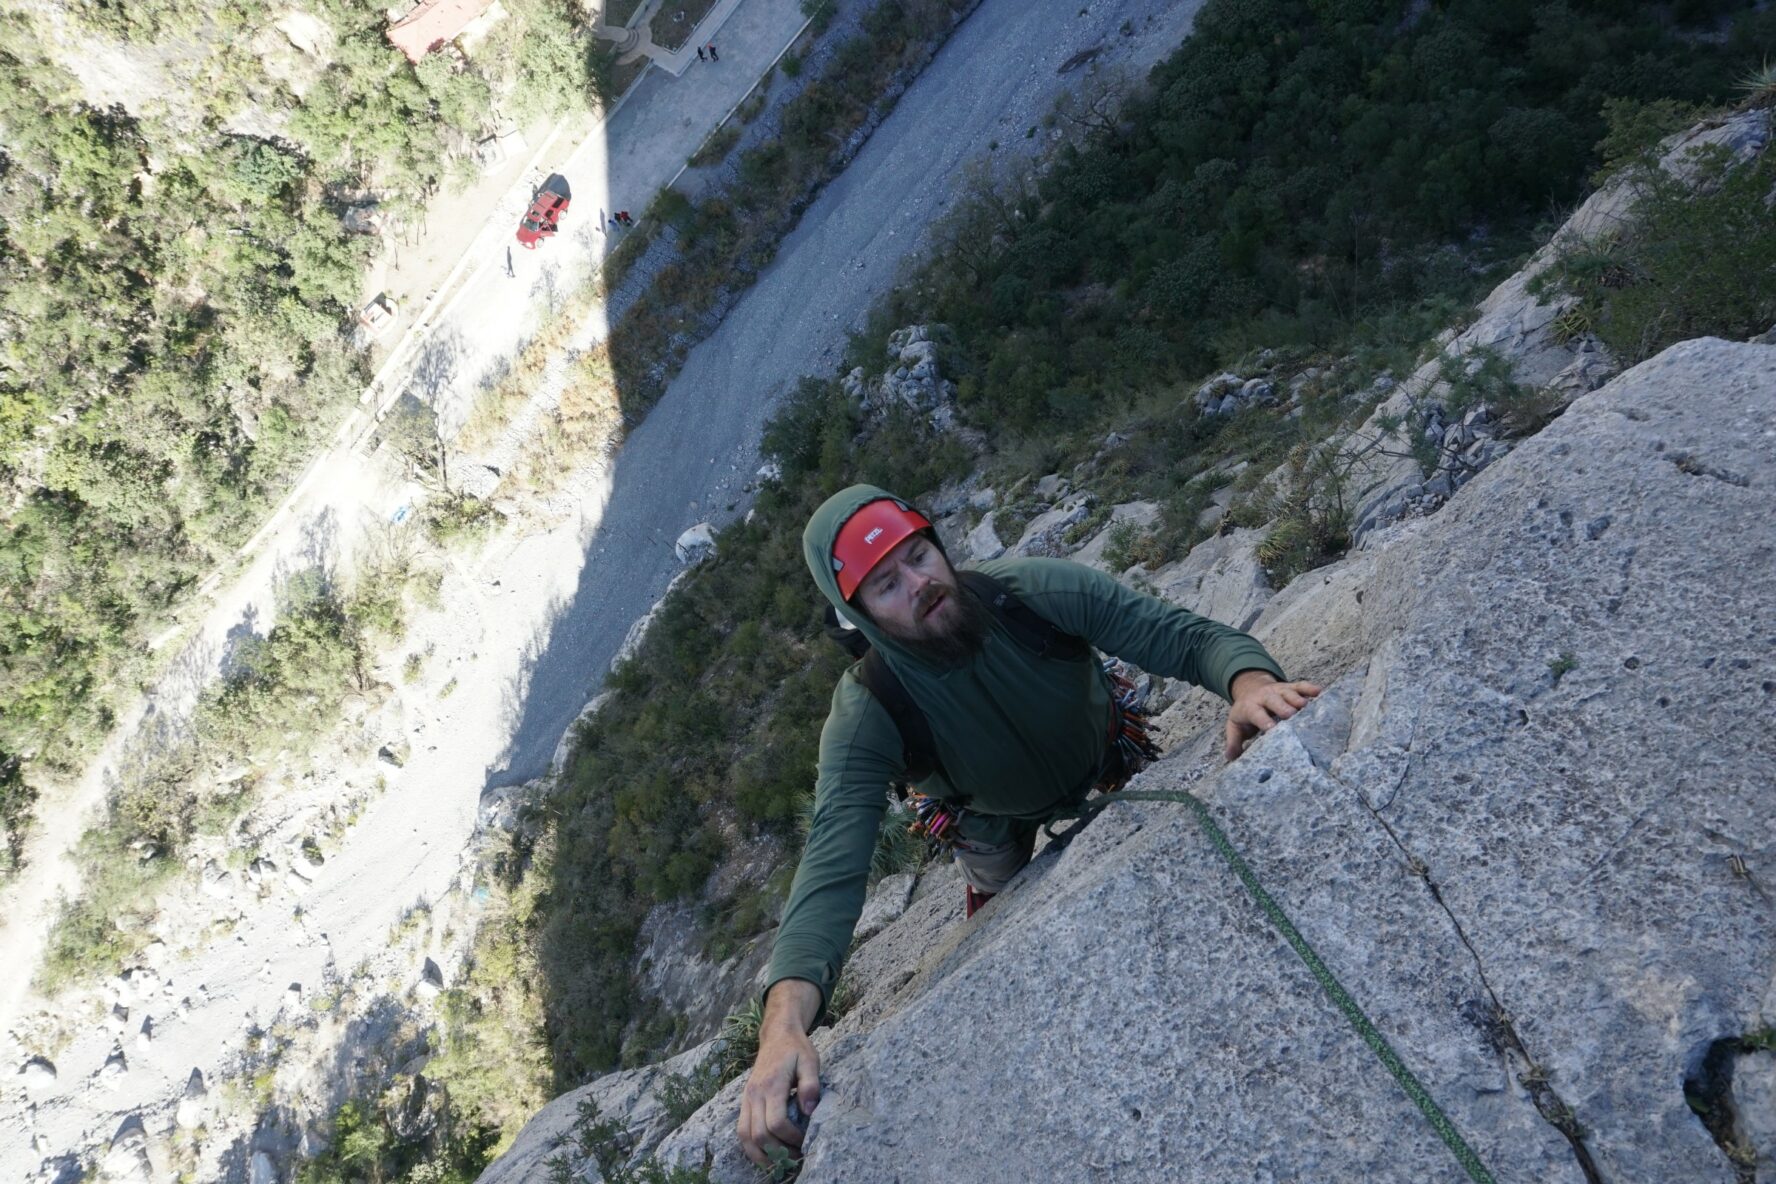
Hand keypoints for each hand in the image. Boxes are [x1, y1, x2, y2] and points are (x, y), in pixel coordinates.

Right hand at [738, 979, 823, 1165]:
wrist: (777, 1035)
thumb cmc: (796, 1049)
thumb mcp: (810, 1061)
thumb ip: (810, 1085)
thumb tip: (808, 1112)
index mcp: (772, 1085)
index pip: (776, 1122)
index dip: (791, 1138)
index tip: (805, 1140)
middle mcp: (755, 1094)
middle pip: (759, 1134)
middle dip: (777, 1152)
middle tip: (795, 1157)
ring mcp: (747, 1099)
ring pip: (745, 1136)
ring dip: (760, 1155)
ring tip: (778, 1164)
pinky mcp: (745, 1102)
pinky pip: (741, 1130)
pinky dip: (751, 1147)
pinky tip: (765, 1154)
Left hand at [1224, 670, 1321, 760]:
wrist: (1250, 688)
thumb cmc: (1245, 712)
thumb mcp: (1234, 726)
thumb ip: (1233, 741)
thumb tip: (1230, 757)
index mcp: (1250, 707)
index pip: (1257, 714)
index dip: (1264, 720)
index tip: (1272, 728)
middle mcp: (1265, 697)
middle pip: (1274, 701)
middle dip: (1283, 707)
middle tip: (1292, 715)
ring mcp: (1278, 690)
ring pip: (1288, 693)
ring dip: (1297, 699)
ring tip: (1307, 707)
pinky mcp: (1289, 687)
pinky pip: (1300, 686)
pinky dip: (1309, 688)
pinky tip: (1319, 692)